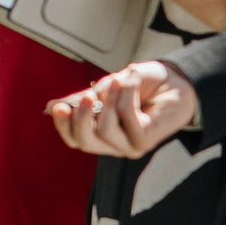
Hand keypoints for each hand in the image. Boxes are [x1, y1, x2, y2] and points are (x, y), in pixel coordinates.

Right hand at [45, 60, 199, 157]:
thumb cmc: (141, 86)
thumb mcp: (106, 89)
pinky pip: (126, 117)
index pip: (75, 139)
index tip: (59, 107)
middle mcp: (114, 144)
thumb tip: (50, 108)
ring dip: (111, 98)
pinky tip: (131, 79)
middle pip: (86, 142)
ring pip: (106, 128)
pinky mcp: (146, 140)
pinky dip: (126, 93)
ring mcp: (130, 145)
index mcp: (101, 133)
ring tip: (122, 79)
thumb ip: (82, 100)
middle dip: (81, 119)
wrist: (175, 81)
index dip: (63, 126)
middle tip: (85, 97)